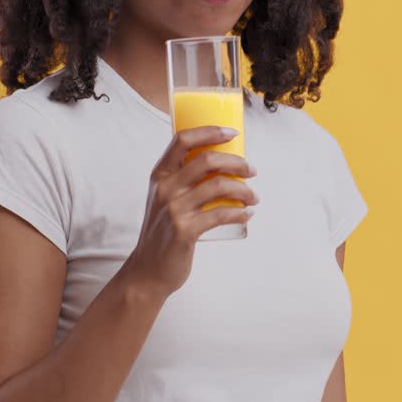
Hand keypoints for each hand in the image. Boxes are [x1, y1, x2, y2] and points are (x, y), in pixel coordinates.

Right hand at [119, 126, 258, 298]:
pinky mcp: (185, 231)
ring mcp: (174, 209)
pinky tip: (248, 214)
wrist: (148, 270)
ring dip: (243, 189)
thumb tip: (222, 162)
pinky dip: (240, 212)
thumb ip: (183, 179)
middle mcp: (165, 188)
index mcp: (160, 175)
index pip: (183, 140)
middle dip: (236, 162)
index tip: (233, 133)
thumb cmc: (163, 231)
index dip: (210, 131)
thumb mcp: (165, 198)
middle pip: (206, 160)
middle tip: (252, 170)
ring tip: (253, 196)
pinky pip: (221, 214)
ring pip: (218, 186)